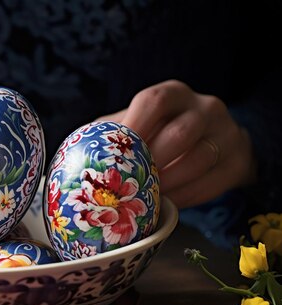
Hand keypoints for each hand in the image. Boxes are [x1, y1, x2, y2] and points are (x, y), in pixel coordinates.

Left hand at [97, 80, 256, 207]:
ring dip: (170, 182)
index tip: (118, 151)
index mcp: (173, 94)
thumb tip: (70, 157)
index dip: (135, 125)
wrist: (210, 144)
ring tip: (148, 196)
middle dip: (154, 160)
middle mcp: (206, 107)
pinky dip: (188, 196)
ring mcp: (228, 133)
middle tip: (131, 182)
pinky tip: (170, 203)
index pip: (154, 101)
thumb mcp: (137, 125)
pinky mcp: (240, 160)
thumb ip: (110, 134)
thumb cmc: (158, 135)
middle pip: (181, 132)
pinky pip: (215, 181)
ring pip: (201, 158)